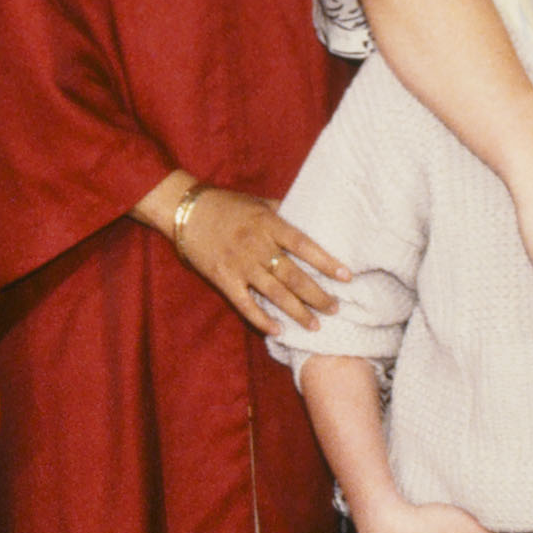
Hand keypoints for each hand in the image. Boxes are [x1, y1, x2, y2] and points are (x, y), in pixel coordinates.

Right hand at [175, 188, 350, 335]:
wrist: (186, 211)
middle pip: (293, 275)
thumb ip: (282, 212)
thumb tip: (310, 219)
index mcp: (268, 223)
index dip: (326, 261)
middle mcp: (257, 245)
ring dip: (297, 311)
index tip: (346, 276)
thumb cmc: (226, 204)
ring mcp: (240, 264)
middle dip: (316, 295)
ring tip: (316, 325)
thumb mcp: (257, 202)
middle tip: (335, 308)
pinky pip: (245, 304)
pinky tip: (278, 330)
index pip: (304, 245)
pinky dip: (262, 319)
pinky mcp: (223, 279)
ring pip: (274, 293)